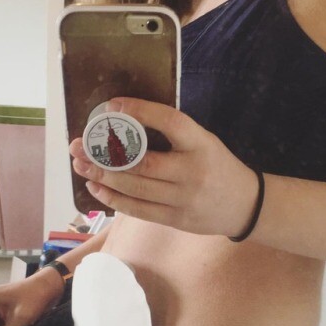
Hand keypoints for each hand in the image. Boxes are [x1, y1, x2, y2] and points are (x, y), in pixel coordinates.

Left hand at [71, 98, 257, 235]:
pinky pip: (138, 209)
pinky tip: (96, 188)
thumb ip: (173, 135)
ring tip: (81, 165)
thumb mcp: (204, 142)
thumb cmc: (218, 167)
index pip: (169, 121)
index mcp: (202, 144)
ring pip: (135, 188)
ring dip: (103, 176)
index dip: (139, 111)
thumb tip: (124, 125)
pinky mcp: (176, 220)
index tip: (112, 106)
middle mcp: (193, 171)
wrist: (246, 205)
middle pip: (142, 162)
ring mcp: (183, 199)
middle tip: (79, 145)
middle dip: (105, 154)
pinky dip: (113, 199)